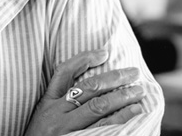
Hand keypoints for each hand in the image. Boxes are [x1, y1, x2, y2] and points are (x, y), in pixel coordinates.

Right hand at [24, 49, 145, 135]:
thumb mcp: (42, 118)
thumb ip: (60, 103)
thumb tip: (93, 87)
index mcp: (47, 104)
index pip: (64, 72)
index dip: (85, 59)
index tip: (105, 52)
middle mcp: (56, 114)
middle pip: (90, 89)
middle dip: (115, 79)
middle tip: (134, 73)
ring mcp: (67, 130)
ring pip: (98, 108)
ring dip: (122, 99)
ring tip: (139, 95)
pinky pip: (101, 130)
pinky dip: (119, 122)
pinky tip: (132, 116)